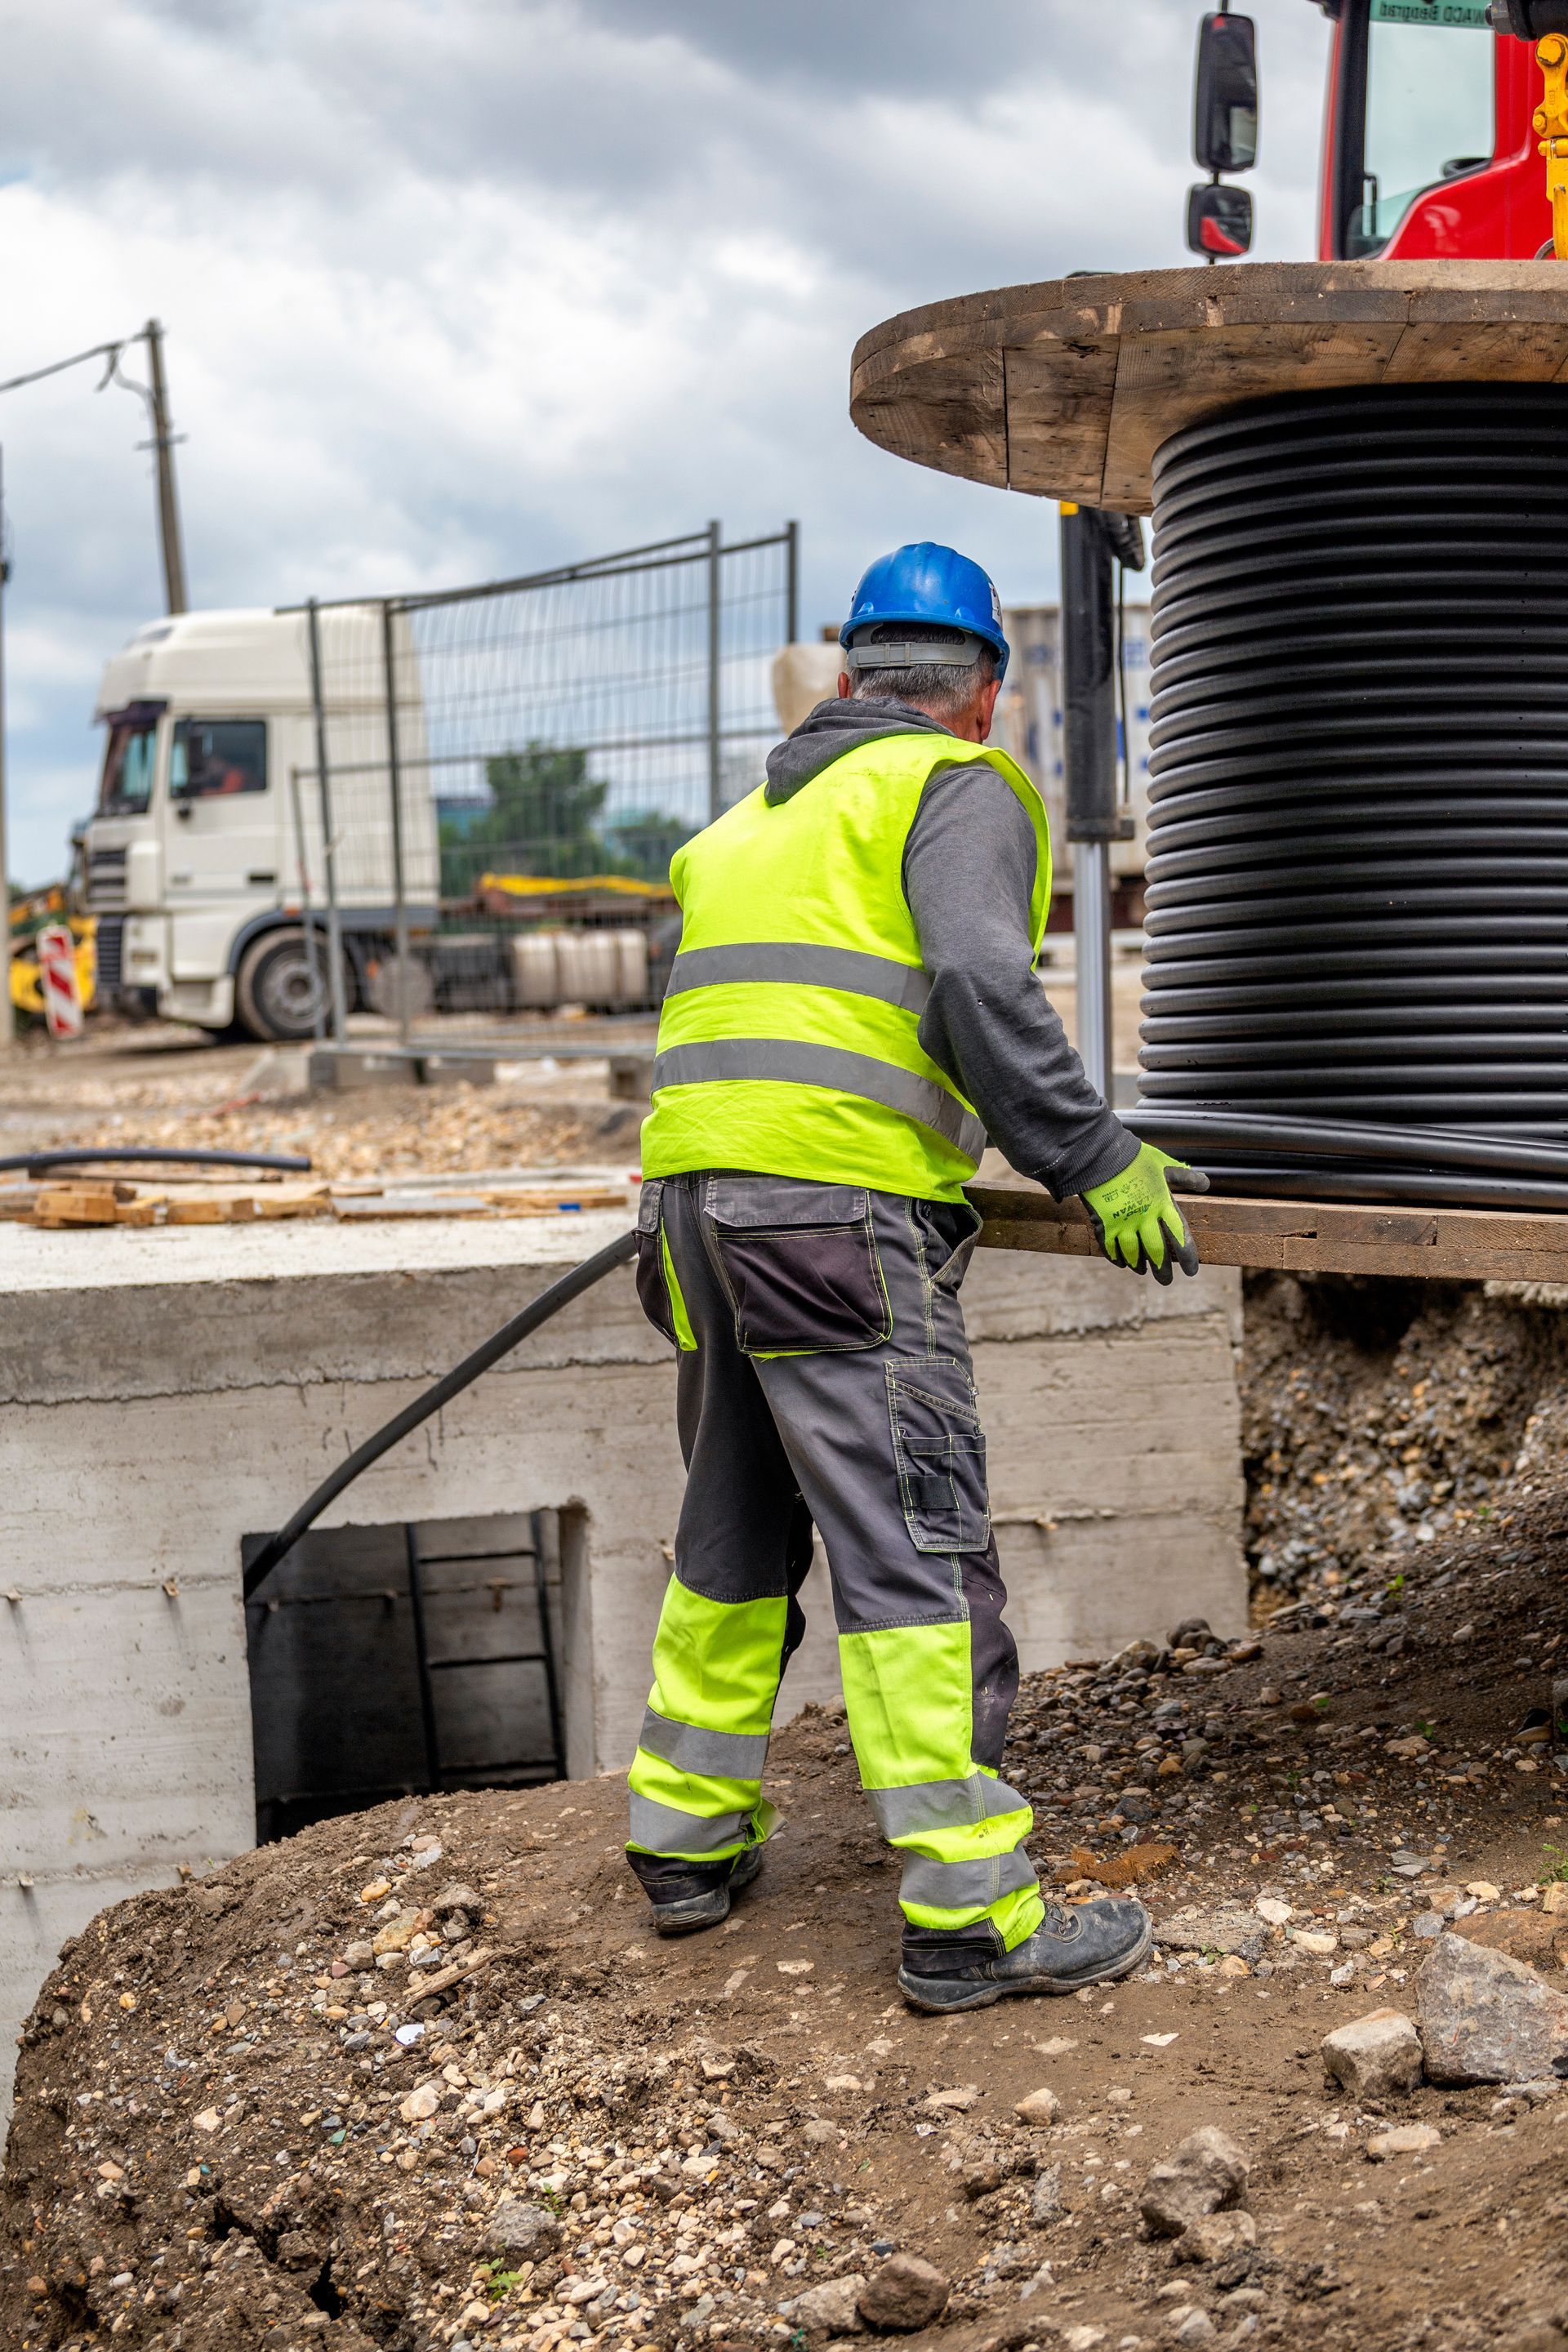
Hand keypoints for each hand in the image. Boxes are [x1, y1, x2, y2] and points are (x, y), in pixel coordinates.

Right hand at [1081, 1142, 1207, 1284]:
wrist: (1101, 1154)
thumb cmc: (1134, 1158)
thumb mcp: (1163, 1164)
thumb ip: (1185, 1177)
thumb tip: (1205, 1183)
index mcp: (1162, 1204)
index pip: (1180, 1237)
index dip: (1187, 1257)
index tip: (1191, 1271)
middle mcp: (1144, 1218)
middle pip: (1157, 1252)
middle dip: (1163, 1270)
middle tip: (1167, 1281)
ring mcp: (1122, 1223)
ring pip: (1133, 1255)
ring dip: (1140, 1266)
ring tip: (1143, 1272)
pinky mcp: (1103, 1224)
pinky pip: (1110, 1249)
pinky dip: (1117, 1258)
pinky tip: (1122, 1263)